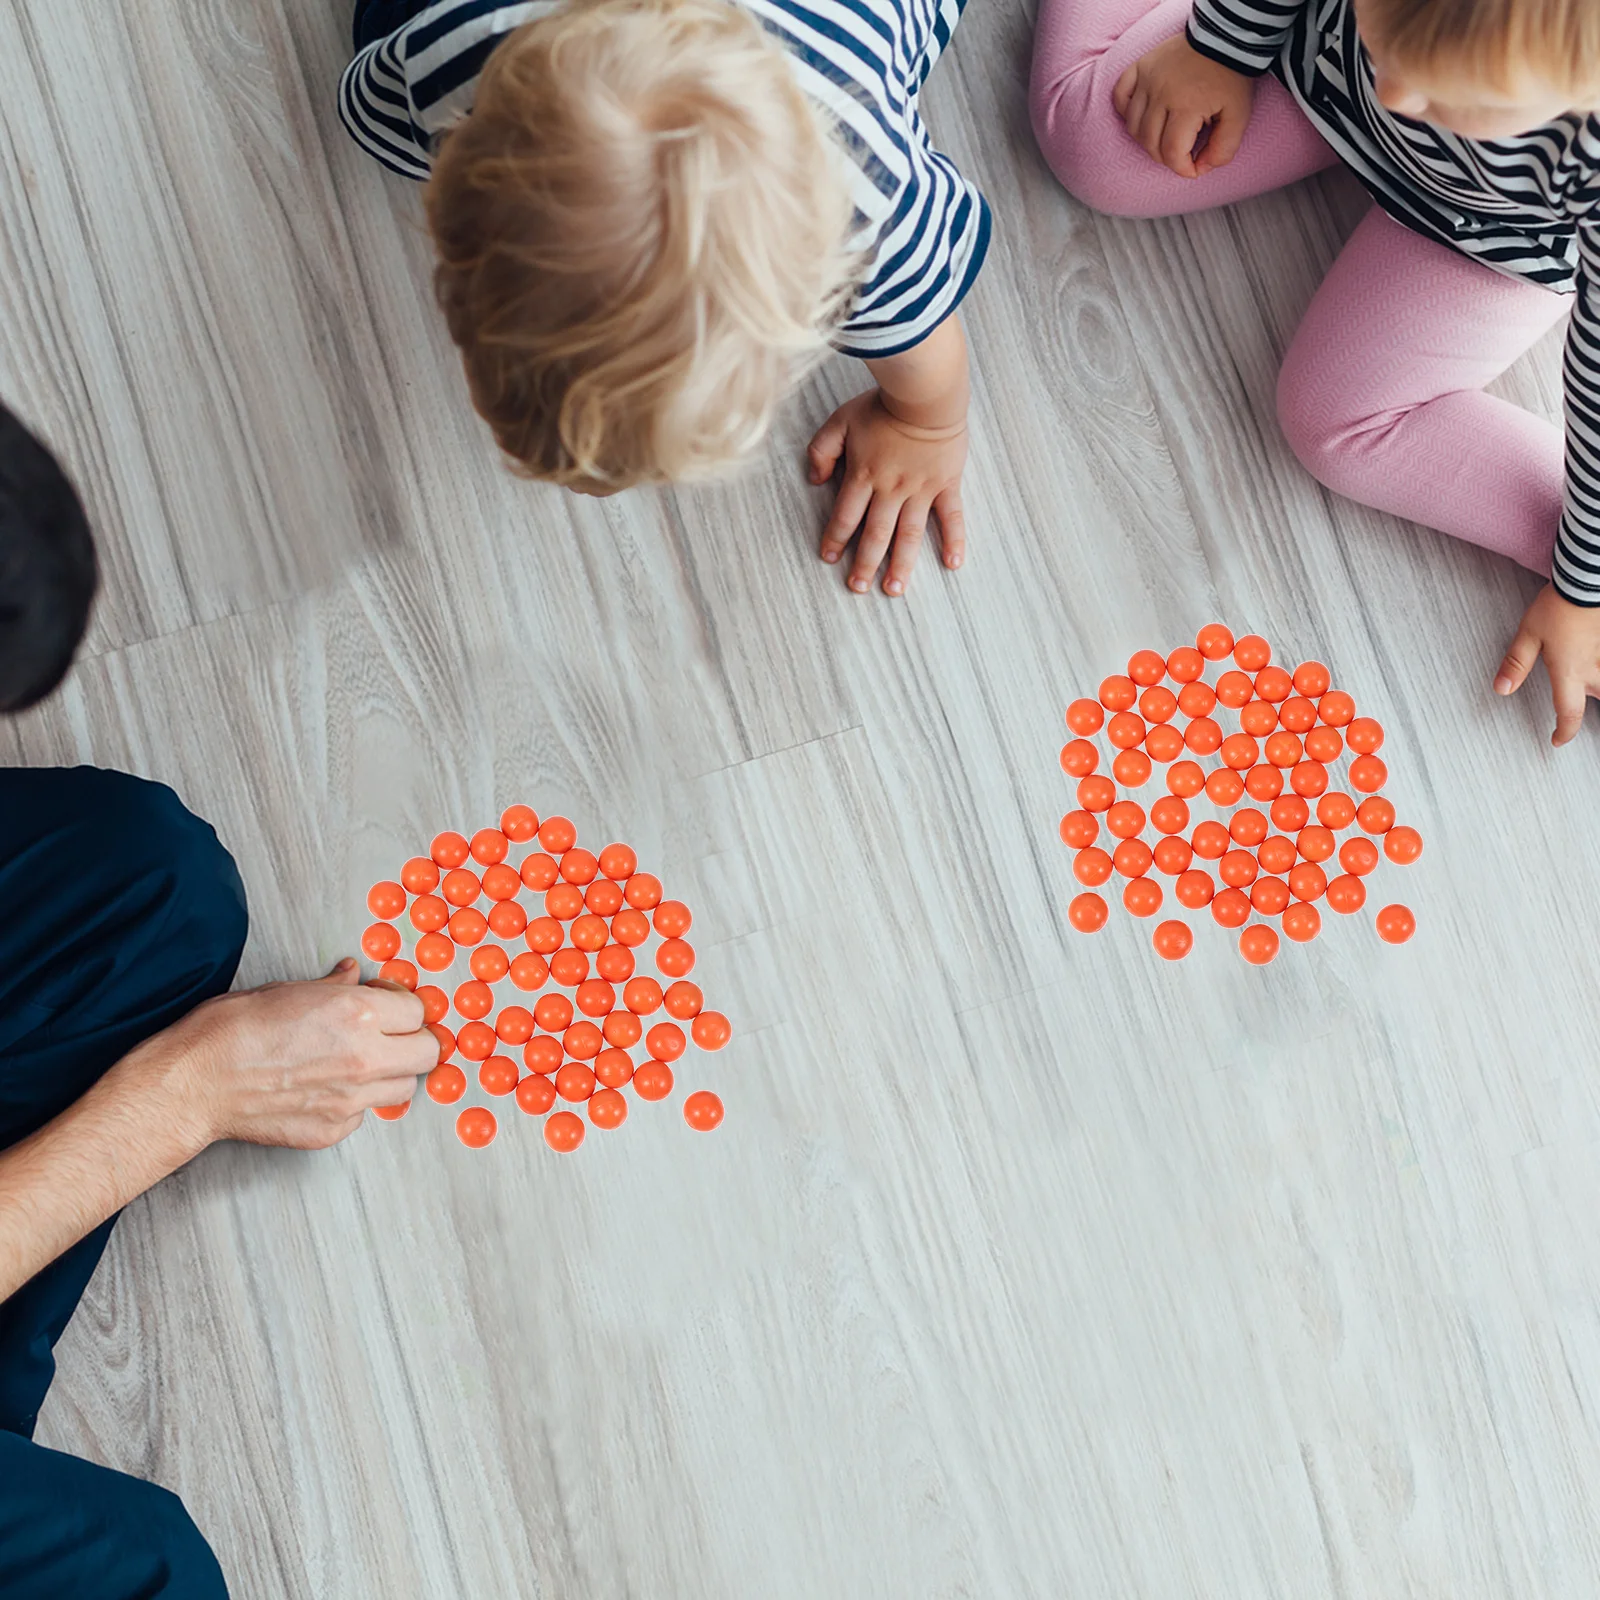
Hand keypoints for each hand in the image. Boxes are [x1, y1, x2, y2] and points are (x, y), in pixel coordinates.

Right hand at [130, 959, 431, 1152]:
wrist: (195, 1082)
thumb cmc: (230, 1030)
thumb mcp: (286, 989)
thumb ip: (332, 986)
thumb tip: (353, 975)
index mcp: (357, 1014)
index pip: (418, 1012)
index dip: (403, 1007)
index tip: (389, 1005)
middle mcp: (363, 1057)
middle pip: (428, 1053)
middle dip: (414, 1041)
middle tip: (392, 1035)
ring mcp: (350, 1099)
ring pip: (404, 1088)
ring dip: (391, 1073)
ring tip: (359, 1063)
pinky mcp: (331, 1129)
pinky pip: (364, 1115)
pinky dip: (354, 1103)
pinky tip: (327, 1088)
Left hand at [808, 389, 966, 595]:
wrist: (925, 392)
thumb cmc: (883, 404)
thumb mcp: (840, 420)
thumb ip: (821, 450)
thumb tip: (815, 480)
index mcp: (864, 476)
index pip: (845, 516)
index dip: (835, 539)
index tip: (829, 558)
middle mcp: (891, 489)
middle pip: (875, 534)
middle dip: (865, 564)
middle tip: (857, 588)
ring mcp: (921, 490)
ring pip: (909, 534)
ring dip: (901, 564)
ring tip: (894, 589)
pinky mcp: (947, 484)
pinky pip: (952, 517)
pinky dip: (954, 540)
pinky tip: (952, 564)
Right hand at [1113, 35, 1255, 176]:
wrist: (1224, 36)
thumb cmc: (1231, 77)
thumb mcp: (1239, 116)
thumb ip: (1223, 149)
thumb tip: (1201, 169)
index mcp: (1187, 106)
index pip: (1172, 153)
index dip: (1183, 169)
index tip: (1193, 168)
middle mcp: (1162, 94)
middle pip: (1150, 144)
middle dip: (1166, 157)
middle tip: (1181, 152)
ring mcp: (1148, 79)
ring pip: (1133, 126)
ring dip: (1147, 139)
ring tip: (1164, 136)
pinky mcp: (1140, 67)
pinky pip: (1120, 96)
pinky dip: (1127, 112)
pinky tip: (1143, 117)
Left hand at [1494, 583, 1599, 744]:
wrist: (1588, 580)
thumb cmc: (1560, 604)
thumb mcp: (1529, 635)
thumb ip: (1516, 664)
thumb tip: (1501, 689)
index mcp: (1571, 672)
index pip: (1570, 713)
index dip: (1564, 731)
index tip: (1558, 739)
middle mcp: (1596, 669)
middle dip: (1592, 708)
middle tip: (1584, 709)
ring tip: (1592, 687)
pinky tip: (1596, 660)